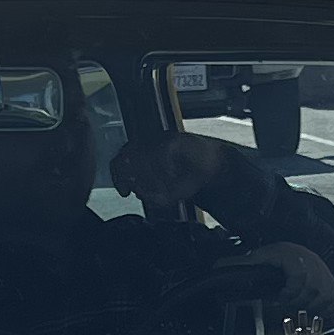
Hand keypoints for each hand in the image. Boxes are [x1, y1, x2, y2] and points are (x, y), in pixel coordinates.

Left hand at [115, 132, 253, 209]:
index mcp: (142, 153)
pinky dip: (166, 169)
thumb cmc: (190, 175)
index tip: (125, 192)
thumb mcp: (166, 194)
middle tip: (150, 191)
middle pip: (129, 159)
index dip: (118, 177)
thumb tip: (138, 192)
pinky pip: (160, 154)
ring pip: (144, 158)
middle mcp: (148, 143)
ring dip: (155, 177)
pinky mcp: (174, 139)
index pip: (120, 161)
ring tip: (168, 185)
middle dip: (139, 180)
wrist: (214, 167)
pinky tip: (174, 174)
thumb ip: (150, 195)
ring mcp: (160, 139)